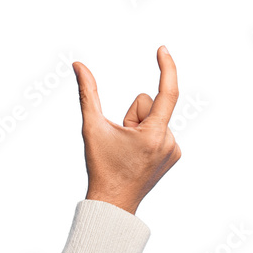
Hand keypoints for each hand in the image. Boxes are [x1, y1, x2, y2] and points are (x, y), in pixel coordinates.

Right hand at [72, 46, 180, 214]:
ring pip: (155, 118)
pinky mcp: (174, 155)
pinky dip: (148, 135)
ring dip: (140, 127)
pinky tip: (138, 153)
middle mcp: (170, 141)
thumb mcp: (92, 128)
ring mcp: (174, 150)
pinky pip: (161, 130)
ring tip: (128, 149)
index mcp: (154, 134)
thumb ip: (87, 93)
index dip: (167, 67)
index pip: (168, 92)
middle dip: (133, 115)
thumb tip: (78, 65)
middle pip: (150, 105)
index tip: (162, 49)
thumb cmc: (101, 166)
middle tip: (121, 139)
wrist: (114, 203)